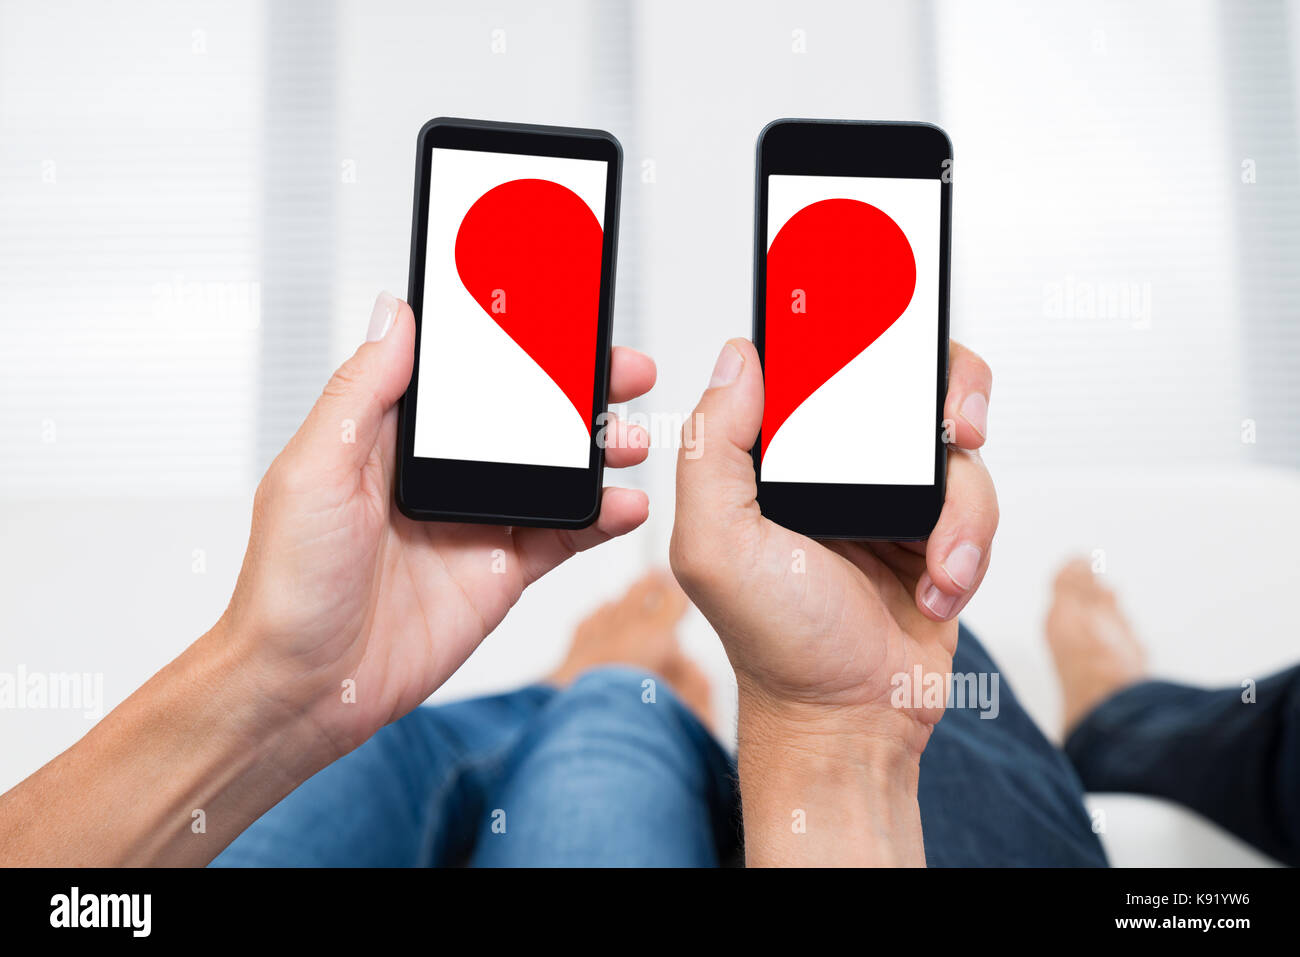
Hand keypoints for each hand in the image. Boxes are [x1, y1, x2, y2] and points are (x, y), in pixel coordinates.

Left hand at [219, 292, 656, 761]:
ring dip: (600, 449)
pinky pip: (564, 534)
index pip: (465, 373)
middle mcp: (440, 472)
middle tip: (624, 370)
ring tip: (632, 439)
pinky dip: (602, 516)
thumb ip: (362, 391)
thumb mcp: (315, 470)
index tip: (561, 314)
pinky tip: (626, 503)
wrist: (303, 689)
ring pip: (555, 470)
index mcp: (391, 436)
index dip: (515, 342)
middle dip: (579, 389)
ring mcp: (476, 519)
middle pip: (524, 414)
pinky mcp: (500, 570)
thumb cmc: (285, 585)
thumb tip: (396, 313)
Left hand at [670, 337, 995, 833]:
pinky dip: (969, 544)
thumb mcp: (717, 546)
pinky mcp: (937, 530)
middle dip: (940, 394)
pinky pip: (978, 501)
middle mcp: (831, 467)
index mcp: (772, 458)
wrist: (850, 722)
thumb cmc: (777, 644)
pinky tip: (938, 586)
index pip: (811, 365)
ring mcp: (889, 496)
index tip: (884, 320)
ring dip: (959, 504)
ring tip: (937, 560)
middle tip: (954, 423)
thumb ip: (712, 448)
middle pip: (900, 383)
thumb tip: (739, 357)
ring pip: (950, 445)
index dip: (847, 332)